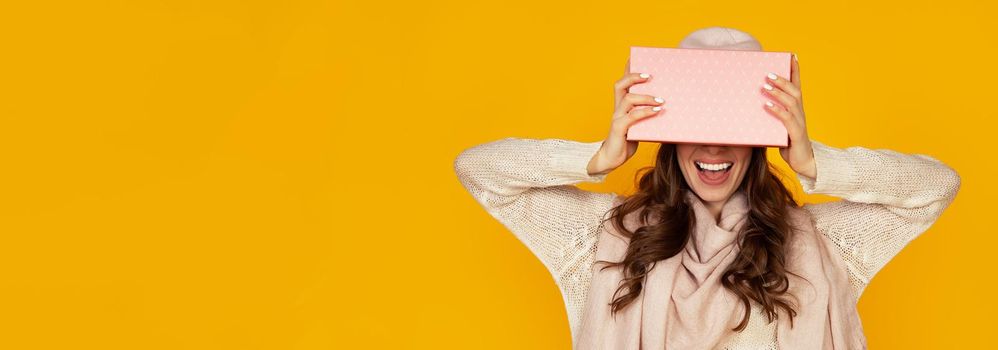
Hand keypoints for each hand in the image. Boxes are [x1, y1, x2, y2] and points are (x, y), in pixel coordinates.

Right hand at [587, 58, 665, 175]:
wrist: (611, 159)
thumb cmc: (627, 140)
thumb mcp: (639, 124)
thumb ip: (647, 113)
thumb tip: (667, 105)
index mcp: (620, 104)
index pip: (623, 82)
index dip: (627, 68)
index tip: (635, 56)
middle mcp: (617, 108)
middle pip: (620, 85)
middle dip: (634, 77)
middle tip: (650, 75)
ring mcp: (616, 118)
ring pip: (628, 99)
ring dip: (646, 97)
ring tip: (661, 100)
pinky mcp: (618, 129)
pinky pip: (632, 117)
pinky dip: (645, 112)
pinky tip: (657, 111)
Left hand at [763, 54, 816, 178]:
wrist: (804, 162)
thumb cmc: (789, 142)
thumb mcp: (779, 126)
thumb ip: (771, 115)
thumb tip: (755, 103)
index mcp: (797, 109)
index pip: (798, 86)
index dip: (796, 71)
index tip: (793, 56)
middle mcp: (800, 113)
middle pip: (794, 91)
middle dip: (782, 81)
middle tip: (769, 73)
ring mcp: (800, 123)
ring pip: (791, 103)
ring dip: (778, 93)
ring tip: (765, 86)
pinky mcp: (796, 134)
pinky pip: (787, 119)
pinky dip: (777, 111)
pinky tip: (767, 105)